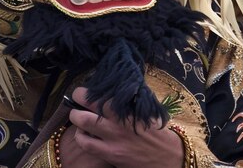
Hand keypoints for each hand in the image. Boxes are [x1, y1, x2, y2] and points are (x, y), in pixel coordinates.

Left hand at [68, 87, 184, 167]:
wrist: (167, 156)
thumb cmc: (157, 129)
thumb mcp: (146, 109)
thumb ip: (130, 99)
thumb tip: (115, 86)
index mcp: (126, 109)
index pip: (99, 96)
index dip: (87, 92)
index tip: (84, 90)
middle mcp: (116, 124)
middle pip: (85, 111)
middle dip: (76, 103)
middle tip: (76, 100)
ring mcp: (112, 141)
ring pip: (83, 129)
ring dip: (76, 121)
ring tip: (77, 117)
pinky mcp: (110, 155)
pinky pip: (87, 146)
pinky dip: (82, 138)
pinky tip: (84, 134)